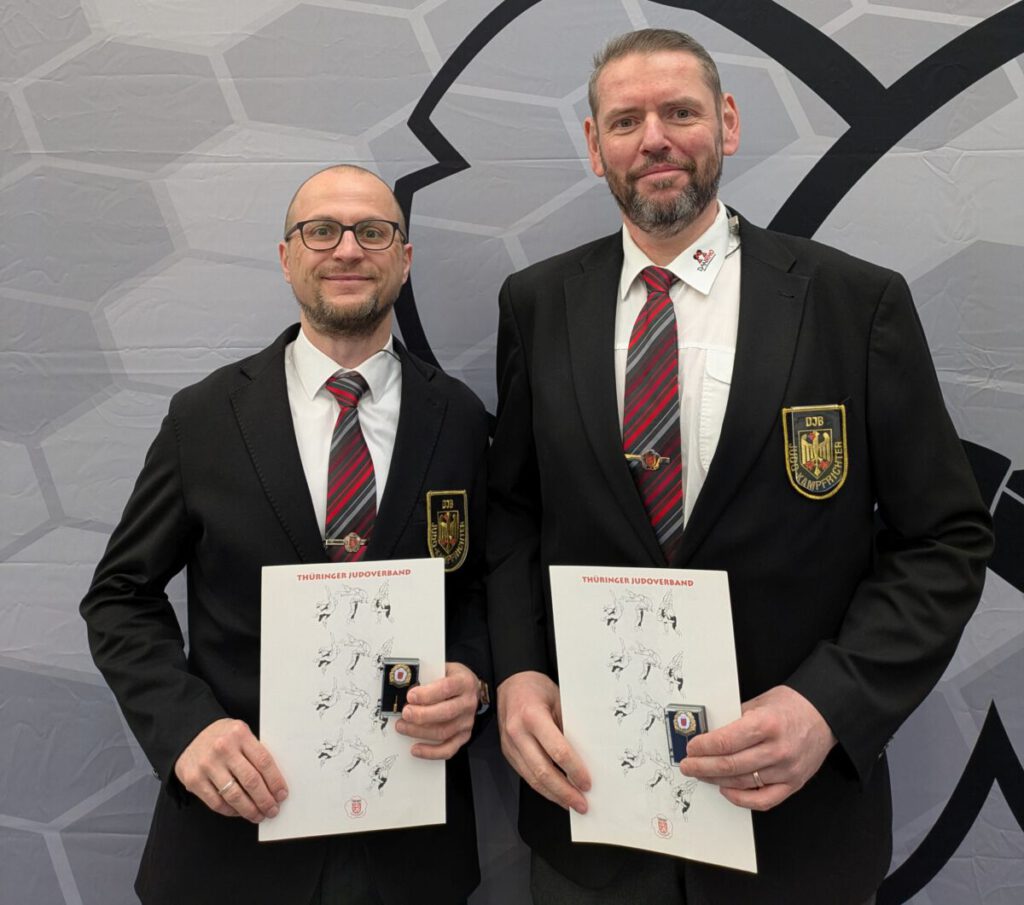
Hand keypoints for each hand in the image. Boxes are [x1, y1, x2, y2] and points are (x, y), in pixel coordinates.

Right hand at [173, 718, 287, 822]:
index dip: (275, 782)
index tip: (282, 794)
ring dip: (250, 810)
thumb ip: (254, 752)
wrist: (189, 733)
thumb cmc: (221, 736)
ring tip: (258, 815)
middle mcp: (223, 748)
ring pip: (234, 795)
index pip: (264, 761)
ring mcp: (207, 765)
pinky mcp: (193, 780)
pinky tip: (239, 812)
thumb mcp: (240, 733)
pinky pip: (216, 802)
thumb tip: (273, 782)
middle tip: (272, 810)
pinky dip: (230, 811)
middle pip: (251, 781)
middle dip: (265, 800)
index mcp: (240, 734)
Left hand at [396, 662, 478, 759]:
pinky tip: (415, 749)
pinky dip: (430, 752)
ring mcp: (467, 722)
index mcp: (464, 682)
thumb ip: (427, 676)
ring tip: (402, 726)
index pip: (446, 688)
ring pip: (443, 732)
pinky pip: (448, 749)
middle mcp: (468, 703)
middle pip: (445, 713)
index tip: (410, 696)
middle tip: (405, 714)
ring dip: (419, 732)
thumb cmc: (452, 679)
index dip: (427, 694)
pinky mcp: (463, 736)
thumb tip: (404, 686)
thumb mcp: (442, 669)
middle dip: (421, 715)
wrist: (470, 689)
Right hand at [496, 671, 589, 812]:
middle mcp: (517, 732)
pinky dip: (541, 787)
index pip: (557, 750)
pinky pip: (525, 774)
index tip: (587, 782)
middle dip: (564, 791)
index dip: (574, 769)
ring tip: (570, 803)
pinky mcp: (508, 752)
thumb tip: (587, 755)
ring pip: (531, 778)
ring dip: (553, 794)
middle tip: (581, 803)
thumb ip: (569, 726)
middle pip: (542, 771)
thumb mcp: (559, 699)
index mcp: (532, 715)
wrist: (512, 683)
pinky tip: (555, 793)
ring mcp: (509, 744)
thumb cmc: (537, 688)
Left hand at [679, 685, 835, 810]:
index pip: (726, 741)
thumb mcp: (758, 702)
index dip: (703, 747)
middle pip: (730, 765)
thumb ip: (734, 719)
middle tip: (688, 765)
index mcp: (767, 724)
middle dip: (702, 766)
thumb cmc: (790, 706)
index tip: (691, 748)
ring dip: (716, 780)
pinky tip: (726, 790)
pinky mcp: (793, 784)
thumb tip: (706, 733)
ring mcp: (787, 770)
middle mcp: (778, 749)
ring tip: (701, 774)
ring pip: (742, 782)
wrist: (824, 715)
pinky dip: (741, 798)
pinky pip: (763, 800)